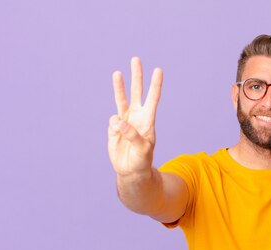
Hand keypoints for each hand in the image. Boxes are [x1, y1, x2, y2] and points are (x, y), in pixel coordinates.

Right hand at [108, 57, 162, 176]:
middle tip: (136, 59)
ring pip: (121, 99)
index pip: (153, 99)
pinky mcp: (114, 128)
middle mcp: (137, 116)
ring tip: (118, 72)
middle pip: (137, 92)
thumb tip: (119, 121)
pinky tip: (118, 137)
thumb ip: (133, 135)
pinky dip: (114, 127)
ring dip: (119, 86)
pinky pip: (112, 122)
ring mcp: (125, 121)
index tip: (158, 70)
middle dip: (137, 76)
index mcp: (148, 120)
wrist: (130, 169)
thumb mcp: (143, 149)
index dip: (155, 85)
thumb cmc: (142, 160)